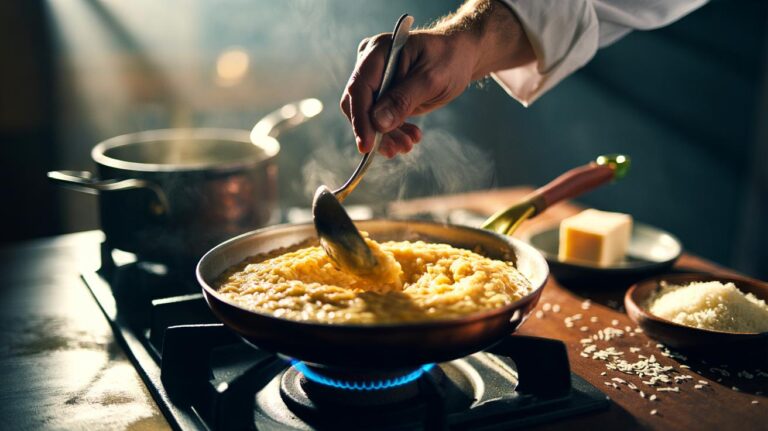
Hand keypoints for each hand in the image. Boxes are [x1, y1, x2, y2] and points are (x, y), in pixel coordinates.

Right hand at [340, 0, 534, 157]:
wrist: (459, 56)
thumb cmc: (449, 59)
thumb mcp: (431, 79)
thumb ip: (403, 99)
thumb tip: (378, 123)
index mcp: (378, 52)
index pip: (359, 89)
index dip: (361, 119)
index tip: (367, 145)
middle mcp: (370, 65)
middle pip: (359, 105)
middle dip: (375, 131)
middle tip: (396, 149)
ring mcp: (376, 80)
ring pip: (369, 116)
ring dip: (386, 136)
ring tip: (408, 145)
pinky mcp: (383, 94)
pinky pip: (380, 118)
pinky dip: (394, 131)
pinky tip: (411, 136)